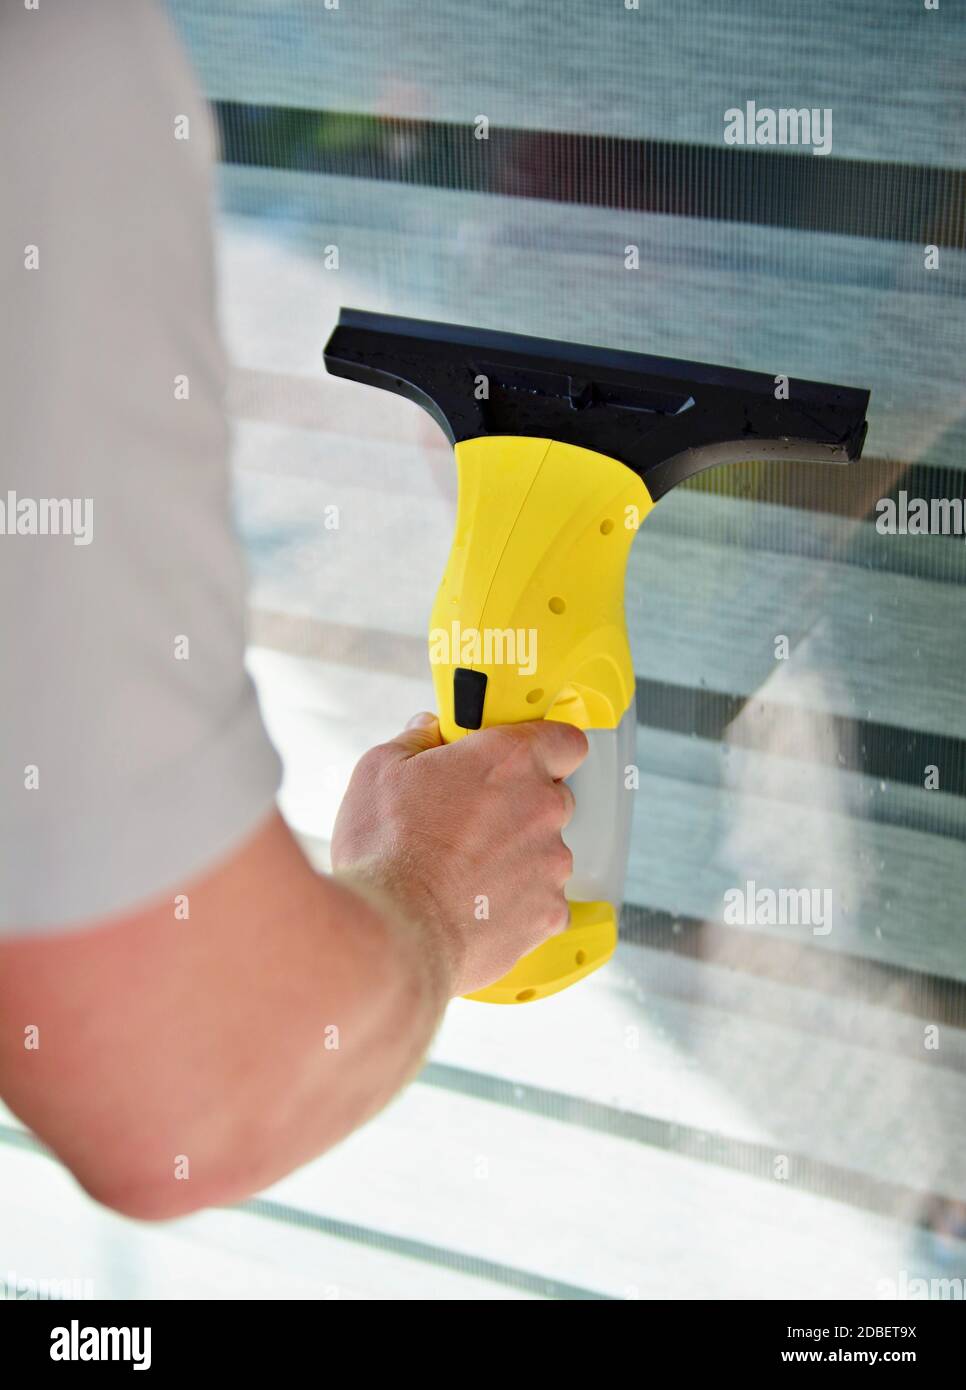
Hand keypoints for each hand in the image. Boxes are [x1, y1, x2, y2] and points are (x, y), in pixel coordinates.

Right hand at [331, 712, 587, 995]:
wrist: (394, 933)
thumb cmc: (386, 850)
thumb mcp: (380, 771)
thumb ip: (415, 740)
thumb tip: (428, 730)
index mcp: (510, 760)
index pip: (565, 740)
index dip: (546, 749)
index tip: (521, 760)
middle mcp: (542, 807)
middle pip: (552, 797)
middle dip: (519, 806)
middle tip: (471, 820)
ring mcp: (551, 863)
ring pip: (546, 852)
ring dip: (517, 857)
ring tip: (465, 874)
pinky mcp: (549, 913)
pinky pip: (544, 901)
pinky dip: (518, 904)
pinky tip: (477, 907)